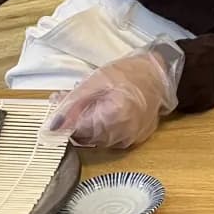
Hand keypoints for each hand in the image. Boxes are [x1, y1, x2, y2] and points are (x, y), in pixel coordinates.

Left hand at [40, 48, 178, 148]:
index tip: (60, 106)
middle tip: (75, 99)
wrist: (160, 75)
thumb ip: (72, 102)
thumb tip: (53, 124)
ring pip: (95, 140)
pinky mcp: (134, 140)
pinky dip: (102, 128)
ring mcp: (129, 140)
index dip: (65, 119)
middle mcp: (122, 134)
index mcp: (114, 117)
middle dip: (75, 120)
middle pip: (84, 137)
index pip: (76, 131)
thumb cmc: (129, 73)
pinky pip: (109, 139)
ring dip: (87, 125)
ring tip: (93, 102)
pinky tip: (105, 111)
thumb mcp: (96, 79)